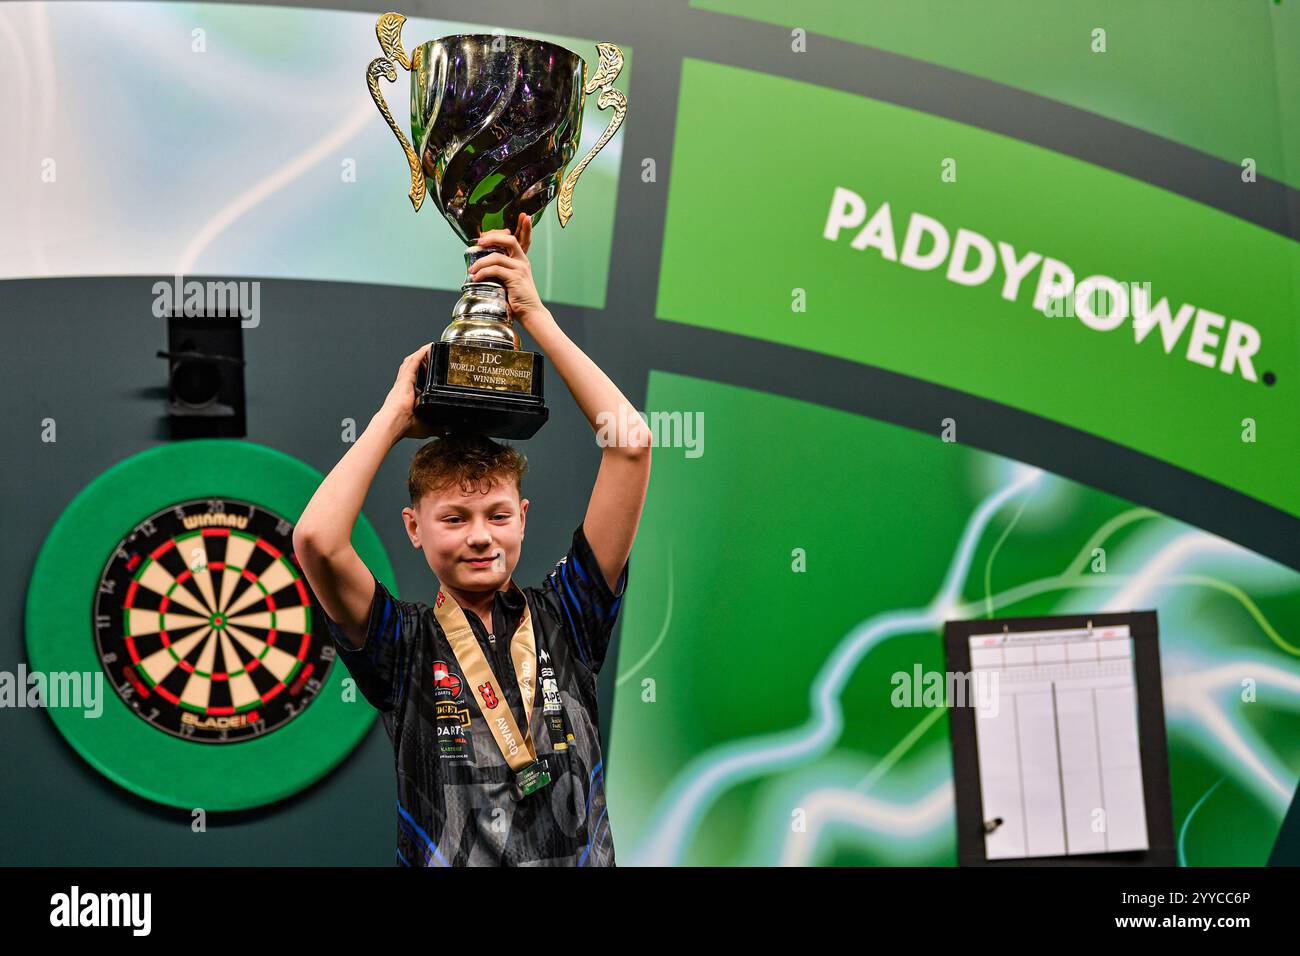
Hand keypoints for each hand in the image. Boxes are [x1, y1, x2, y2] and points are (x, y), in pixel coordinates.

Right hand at [379, 343, 435, 440]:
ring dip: (420, 354)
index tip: (428, 371)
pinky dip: (421, 353)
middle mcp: (403, 387)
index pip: (414, 381)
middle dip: (420, 360)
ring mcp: (403, 381)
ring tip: (429, 347)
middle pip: (411, 368)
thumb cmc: (404, 426)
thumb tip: (445, 431)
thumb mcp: (425, 427)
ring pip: (411, 362)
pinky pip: (413, 362)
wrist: (393, 423)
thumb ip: (437, 427)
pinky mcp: (405, 378)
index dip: (420, 374)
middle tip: (429, 354)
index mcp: (406, 397)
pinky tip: (428, 347)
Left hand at [468, 212, 545, 327]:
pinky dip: (483, 272)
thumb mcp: (509, 280)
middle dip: (492, 237)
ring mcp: (520, 269)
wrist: (530, 313)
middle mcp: (522, 261)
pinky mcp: (515, 278)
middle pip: (509, 239)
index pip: (523, 238)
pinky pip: (495, 269)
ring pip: (497, 256)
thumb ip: (499, 270)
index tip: (520, 216)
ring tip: (472, 271)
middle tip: (479, 242)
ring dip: (481, 262)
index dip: (524, 226)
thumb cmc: (517, 299)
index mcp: (521, 260)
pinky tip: (477, 278)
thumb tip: (479, 265)